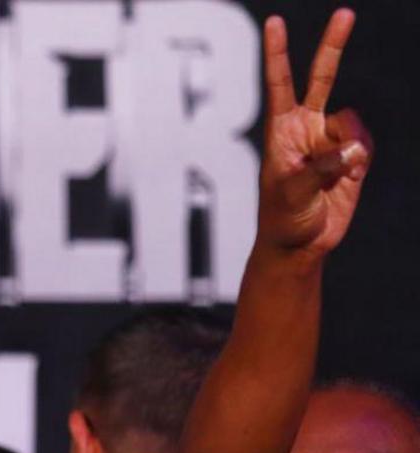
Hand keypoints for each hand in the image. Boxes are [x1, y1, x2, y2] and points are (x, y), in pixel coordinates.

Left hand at [257, 9, 371, 257]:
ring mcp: (330, 139)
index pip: (279, 84)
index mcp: (280, 130)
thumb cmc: (283, 218)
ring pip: (353, 122)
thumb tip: (351, 150)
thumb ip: (320, 168)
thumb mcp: (292, 193)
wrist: (301, 243)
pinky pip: (365, 143)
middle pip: (322, 78)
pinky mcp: (352, 156)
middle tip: (345, 13)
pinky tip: (348, 176)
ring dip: (349, 146)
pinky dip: (361, 158)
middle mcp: (306, 127)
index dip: (278, 53)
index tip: (274, 23)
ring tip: (332, 174)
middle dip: (333, 46)